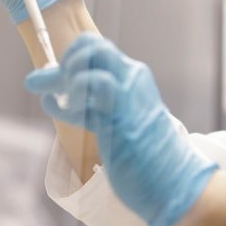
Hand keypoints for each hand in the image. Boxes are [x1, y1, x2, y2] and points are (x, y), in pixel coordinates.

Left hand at [24, 33, 217, 225]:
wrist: (173, 179)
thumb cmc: (143, 155)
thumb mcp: (116, 119)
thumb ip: (90, 102)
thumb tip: (51, 89)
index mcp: (134, 78)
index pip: (99, 47)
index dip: (72, 55)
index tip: (58, 75)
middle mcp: (132, 79)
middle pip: (94, 47)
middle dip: (67, 59)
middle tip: (55, 84)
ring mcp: (127, 97)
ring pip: (91, 64)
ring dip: (66, 78)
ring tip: (63, 101)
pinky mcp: (119, 118)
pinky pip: (88, 94)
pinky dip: (64, 100)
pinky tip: (57, 108)